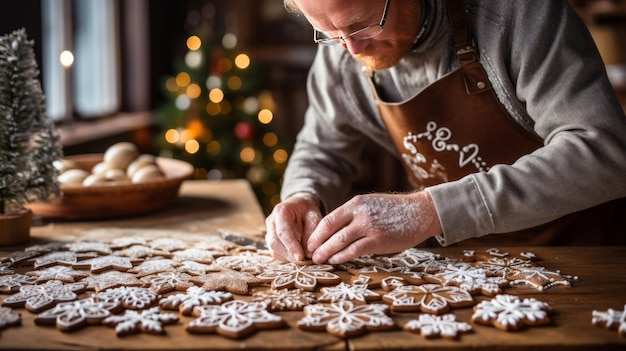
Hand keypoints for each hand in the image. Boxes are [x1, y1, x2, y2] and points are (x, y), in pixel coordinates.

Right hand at [265, 193, 322, 261]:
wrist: (300, 207)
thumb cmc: (308, 210)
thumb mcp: (314, 215)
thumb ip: (312, 231)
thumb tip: (308, 252)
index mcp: (281, 211)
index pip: (282, 232)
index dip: (291, 246)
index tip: (300, 257)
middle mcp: (271, 221)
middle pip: (275, 242)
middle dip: (289, 254)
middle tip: (305, 261)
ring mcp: (269, 232)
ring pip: (274, 250)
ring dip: (288, 258)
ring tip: (304, 260)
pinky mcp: (271, 241)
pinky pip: (276, 254)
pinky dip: (287, 258)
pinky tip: (298, 258)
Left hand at [306, 191, 441, 263]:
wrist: (420, 213)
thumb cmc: (394, 211)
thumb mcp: (370, 204)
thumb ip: (353, 214)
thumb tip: (333, 229)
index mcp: (356, 203)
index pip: (328, 219)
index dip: (316, 233)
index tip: (309, 242)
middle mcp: (360, 213)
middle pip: (329, 230)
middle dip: (317, 244)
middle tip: (310, 254)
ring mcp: (369, 227)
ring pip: (339, 242)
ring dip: (326, 253)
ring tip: (319, 260)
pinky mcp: (378, 241)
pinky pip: (354, 251)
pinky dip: (341, 257)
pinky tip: (335, 261)